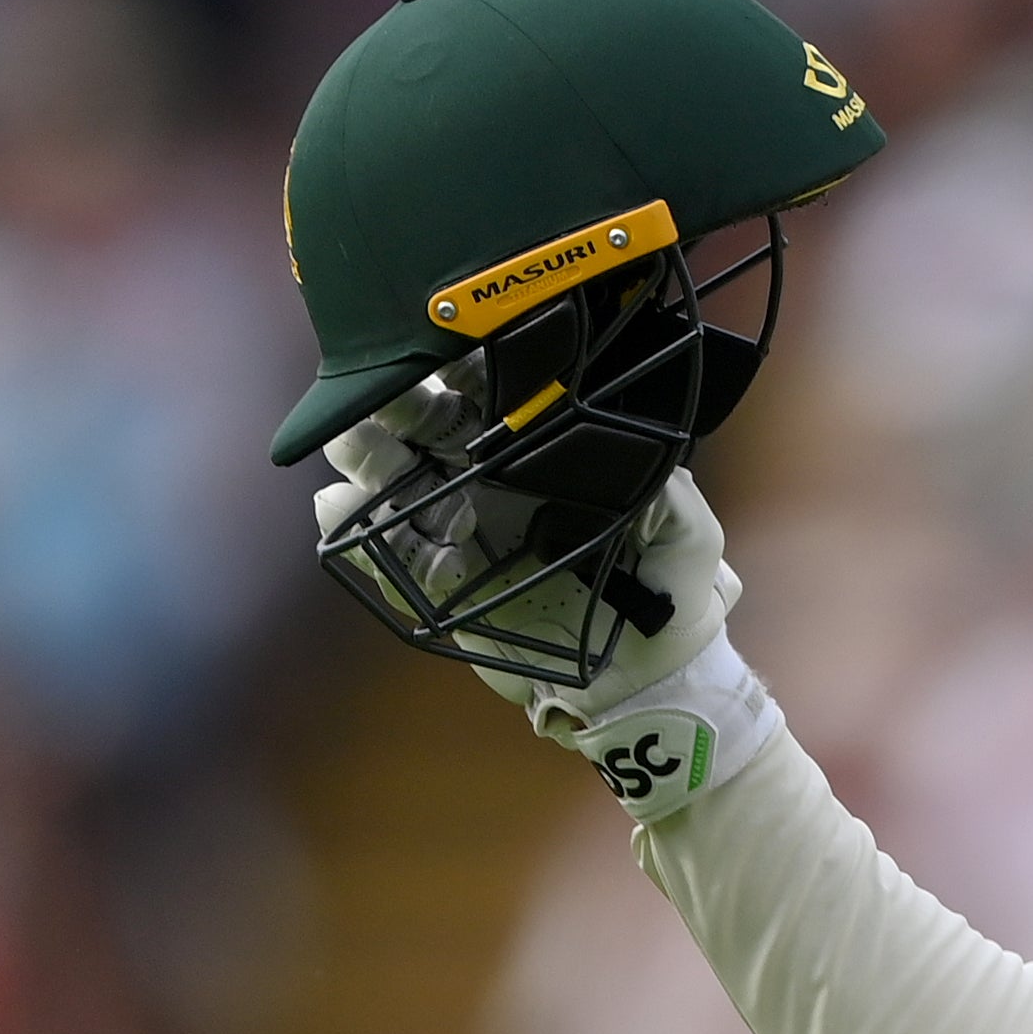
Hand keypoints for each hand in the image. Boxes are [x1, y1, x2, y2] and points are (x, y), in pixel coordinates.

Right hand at [317, 401, 739, 735]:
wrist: (645, 681)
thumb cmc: (671, 599)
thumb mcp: (689, 537)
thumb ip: (672, 493)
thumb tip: (646, 457)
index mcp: (541, 462)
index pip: (490, 401)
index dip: (463, 372)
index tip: (447, 352)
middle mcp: (489, 488)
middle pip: (423, 431)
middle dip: (397, 406)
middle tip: (385, 395)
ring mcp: (458, 535)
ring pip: (390, 486)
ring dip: (368, 463)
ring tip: (358, 448)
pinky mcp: (441, 589)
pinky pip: (389, 559)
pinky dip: (364, 536)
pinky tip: (344, 510)